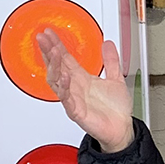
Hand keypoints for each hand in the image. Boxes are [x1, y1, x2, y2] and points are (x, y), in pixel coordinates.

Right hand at [38, 27, 134, 152]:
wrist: (122, 129)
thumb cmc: (116, 110)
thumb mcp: (116, 78)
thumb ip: (111, 61)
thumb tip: (108, 44)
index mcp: (82, 79)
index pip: (65, 58)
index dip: (57, 45)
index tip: (49, 33)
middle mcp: (75, 87)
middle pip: (57, 66)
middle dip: (49, 51)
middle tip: (42, 38)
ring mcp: (74, 99)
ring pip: (57, 81)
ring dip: (54, 66)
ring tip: (54, 52)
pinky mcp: (77, 112)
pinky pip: (67, 100)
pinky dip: (65, 88)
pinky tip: (65, 77)